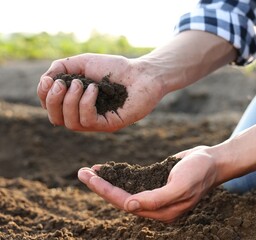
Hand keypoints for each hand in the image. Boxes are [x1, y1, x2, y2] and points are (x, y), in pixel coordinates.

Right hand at [37, 53, 164, 131]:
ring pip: (70, 123)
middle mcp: (84, 115)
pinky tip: (94, 89)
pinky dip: (86, 103)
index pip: (51, 108)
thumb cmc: (115, 68)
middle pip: (56, 119)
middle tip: (63, 83)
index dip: (44, 95)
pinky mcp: (110, 124)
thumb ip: (60, 68)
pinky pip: (88, 121)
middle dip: (53, 100)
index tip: (50, 80)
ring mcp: (97, 122)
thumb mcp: (82, 62)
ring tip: (81, 83)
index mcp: (76, 102)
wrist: (143, 73)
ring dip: (70, 101)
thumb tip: (45, 81)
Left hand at [77, 146, 218, 221]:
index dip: (106, 191)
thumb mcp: (181, 185)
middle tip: (82, 173)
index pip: (127, 203)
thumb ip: (156, 199)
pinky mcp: (155, 183)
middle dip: (101, 186)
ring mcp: (155, 194)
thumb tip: (129, 207)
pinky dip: (118, 175)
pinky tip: (107, 169)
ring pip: (124, 190)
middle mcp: (155, 206)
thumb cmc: (200, 172)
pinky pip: (132, 181)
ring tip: (88, 171)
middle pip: (121, 198)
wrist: (213, 161)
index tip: (90, 178)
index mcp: (161, 211)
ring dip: (106, 181)